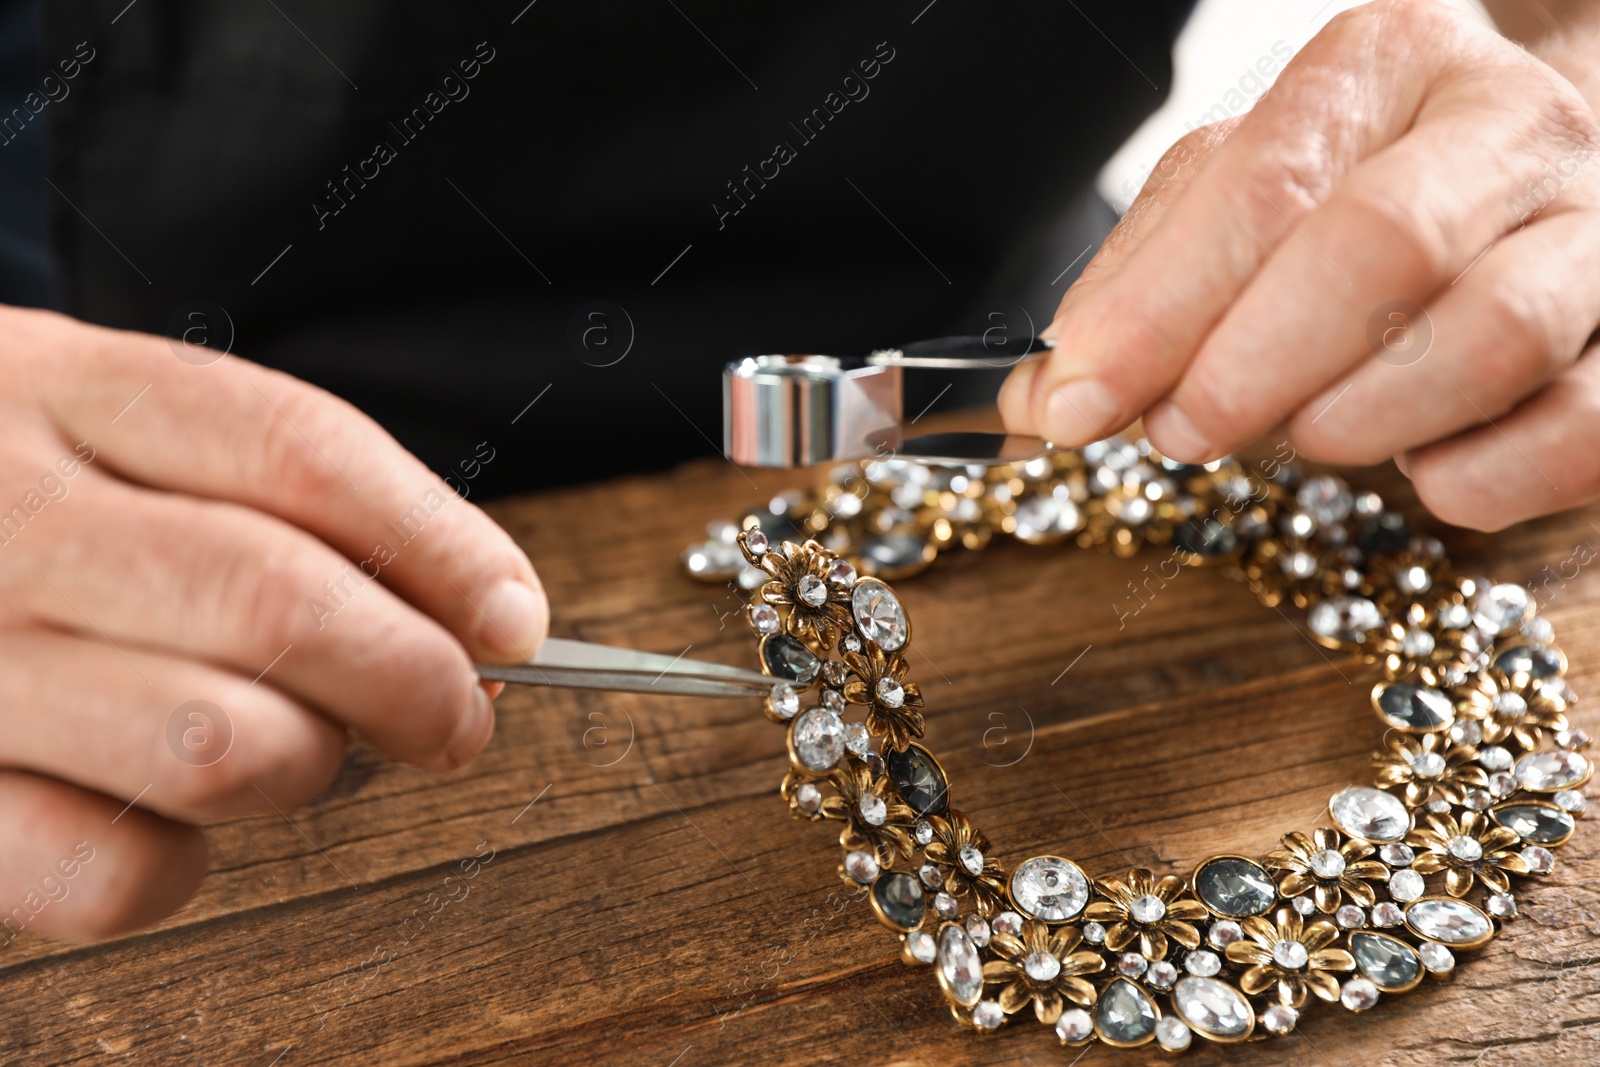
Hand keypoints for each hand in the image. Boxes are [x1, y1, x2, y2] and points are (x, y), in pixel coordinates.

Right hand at [0, 306, 545, 939]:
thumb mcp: (86, 428)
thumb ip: (257, 496)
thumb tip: (473, 618)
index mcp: (54, 387)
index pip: (297, 452)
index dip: (440, 545)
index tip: (516, 617)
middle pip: (275, 599)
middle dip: (413, 677)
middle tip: (453, 716)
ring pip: (218, 745)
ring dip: (311, 766)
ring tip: (305, 752)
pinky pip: (111, 873)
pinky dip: (186, 867)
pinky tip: (174, 820)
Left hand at [1001, 0, 1599, 530]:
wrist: (1526, 182)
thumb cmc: (1358, 192)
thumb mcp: (1237, 198)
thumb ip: (1140, 286)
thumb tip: (1043, 402)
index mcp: (1387, 65)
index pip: (1261, 186)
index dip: (1155, 313)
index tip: (1075, 401)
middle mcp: (1509, 129)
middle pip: (1378, 247)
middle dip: (1248, 369)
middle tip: (1183, 430)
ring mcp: (1598, 234)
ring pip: (1487, 340)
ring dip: (1354, 421)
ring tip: (1302, 430)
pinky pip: (1565, 436)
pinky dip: (1464, 479)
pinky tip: (1415, 461)